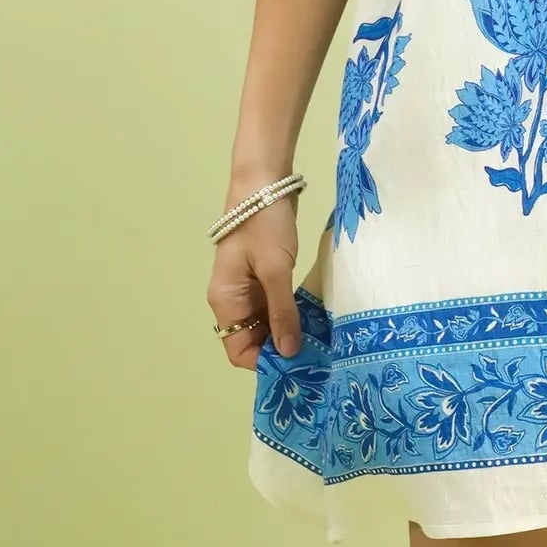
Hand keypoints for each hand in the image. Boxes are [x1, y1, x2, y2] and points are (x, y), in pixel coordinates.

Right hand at [206, 196, 302, 370]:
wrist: (264, 180)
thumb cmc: (264, 225)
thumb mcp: (276, 270)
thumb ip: (282, 312)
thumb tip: (289, 353)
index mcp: (226, 300)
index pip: (238, 350)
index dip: (264, 362)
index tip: (297, 366)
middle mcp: (233, 299)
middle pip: (253, 339)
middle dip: (281, 349)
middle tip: (316, 357)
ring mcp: (249, 286)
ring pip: (266, 323)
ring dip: (288, 331)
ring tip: (320, 342)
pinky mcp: (265, 274)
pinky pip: (275, 305)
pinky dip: (291, 313)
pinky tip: (315, 319)